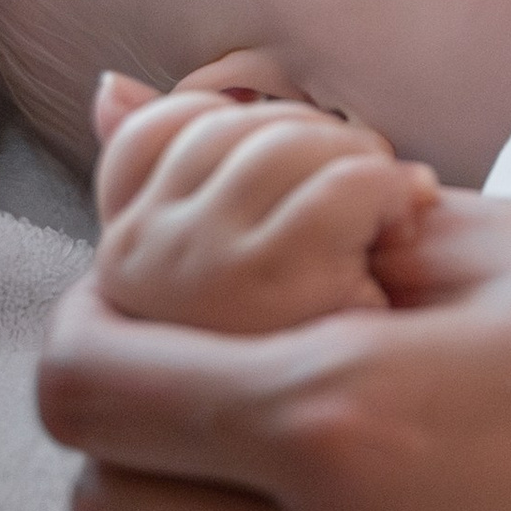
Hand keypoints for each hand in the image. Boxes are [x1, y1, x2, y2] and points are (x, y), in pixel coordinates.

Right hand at [92, 76, 437, 335]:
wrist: (399, 421)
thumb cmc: (330, 333)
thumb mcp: (237, 245)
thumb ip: (172, 169)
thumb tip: (108, 88)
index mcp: (118, 256)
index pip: (148, 135)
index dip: (242, 133)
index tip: (300, 178)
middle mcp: (132, 264)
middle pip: (228, 128)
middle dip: (315, 142)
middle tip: (368, 191)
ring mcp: (190, 273)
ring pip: (284, 144)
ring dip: (360, 162)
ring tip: (389, 211)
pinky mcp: (266, 286)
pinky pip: (340, 184)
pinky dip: (390, 190)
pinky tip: (402, 229)